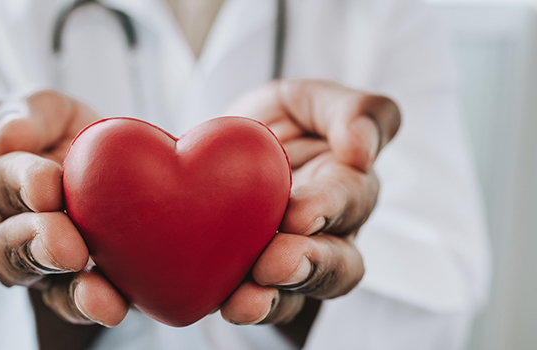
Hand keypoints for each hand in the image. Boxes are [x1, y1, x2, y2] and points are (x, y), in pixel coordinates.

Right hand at [0, 90, 128, 326]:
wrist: (136, 175)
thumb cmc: (84, 139)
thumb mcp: (58, 112)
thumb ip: (30, 113)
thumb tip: (6, 137)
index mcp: (2, 183)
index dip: (17, 184)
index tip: (47, 186)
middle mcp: (12, 229)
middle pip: (3, 246)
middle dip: (32, 242)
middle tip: (66, 243)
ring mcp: (43, 264)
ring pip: (34, 282)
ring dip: (59, 281)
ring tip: (86, 278)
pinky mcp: (77, 288)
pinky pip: (74, 305)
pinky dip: (90, 306)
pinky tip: (112, 304)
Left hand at [219, 79, 400, 324]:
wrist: (227, 145)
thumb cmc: (282, 120)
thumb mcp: (313, 99)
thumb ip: (354, 111)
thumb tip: (364, 148)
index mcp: (347, 184)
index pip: (350, 200)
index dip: (329, 207)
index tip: (300, 213)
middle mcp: (329, 232)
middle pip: (339, 264)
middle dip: (309, 267)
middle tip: (275, 265)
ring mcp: (293, 261)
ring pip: (299, 294)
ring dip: (274, 300)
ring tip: (245, 301)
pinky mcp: (254, 278)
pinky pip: (259, 303)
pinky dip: (244, 307)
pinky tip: (225, 304)